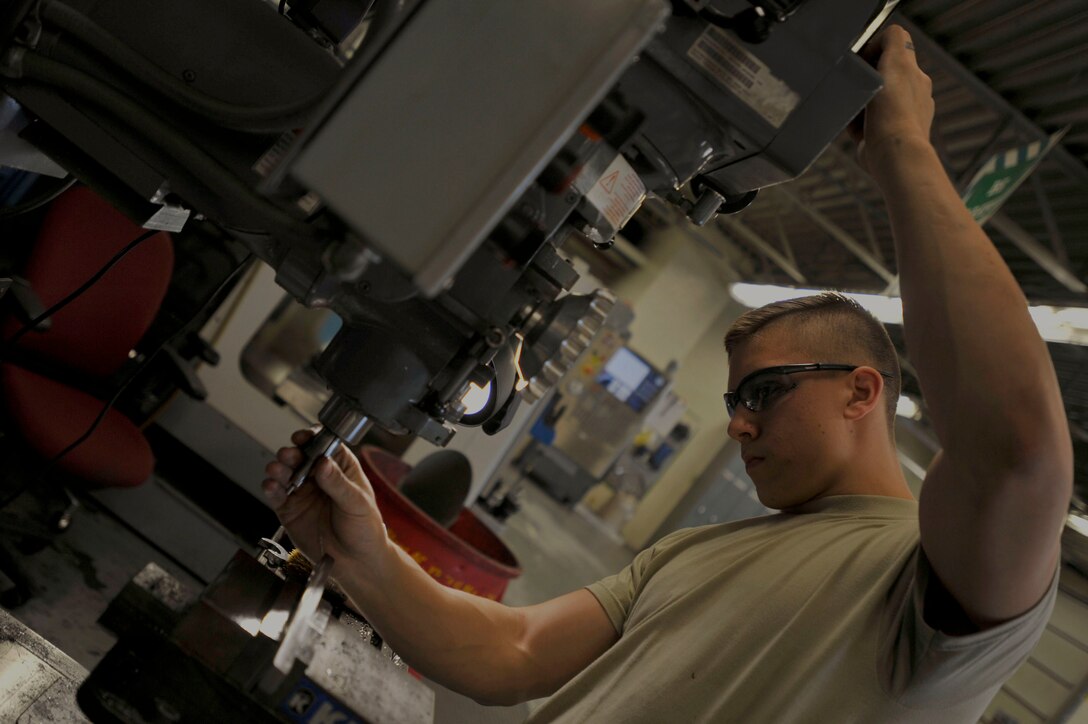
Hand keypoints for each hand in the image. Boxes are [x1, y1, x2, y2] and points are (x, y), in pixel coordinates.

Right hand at [262, 429, 388, 574]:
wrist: (356, 562)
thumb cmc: (365, 529)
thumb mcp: (357, 502)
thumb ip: (338, 483)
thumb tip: (323, 462)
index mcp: (340, 467)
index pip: (323, 445)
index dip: (311, 438)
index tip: (303, 438)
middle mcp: (319, 476)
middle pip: (300, 456)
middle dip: (292, 453)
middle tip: (289, 456)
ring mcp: (303, 492)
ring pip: (285, 473)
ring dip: (278, 468)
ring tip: (277, 470)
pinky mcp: (289, 510)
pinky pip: (277, 495)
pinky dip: (271, 488)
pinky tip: (271, 486)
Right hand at [851, 25, 935, 175]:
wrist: (892, 154)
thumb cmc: (895, 112)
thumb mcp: (897, 63)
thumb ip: (894, 41)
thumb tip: (884, 40)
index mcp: (915, 76)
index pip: (895, 48)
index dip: (875, 49)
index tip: (863, 61)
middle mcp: (910, 95)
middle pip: (879, 75)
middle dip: (862, 80)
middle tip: (856, 87)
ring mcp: (897, 117)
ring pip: (868, 100)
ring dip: (857, 103)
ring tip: (854, 111)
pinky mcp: (882, 137)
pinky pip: (862, 124)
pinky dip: (854, 125)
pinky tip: (853, 129)